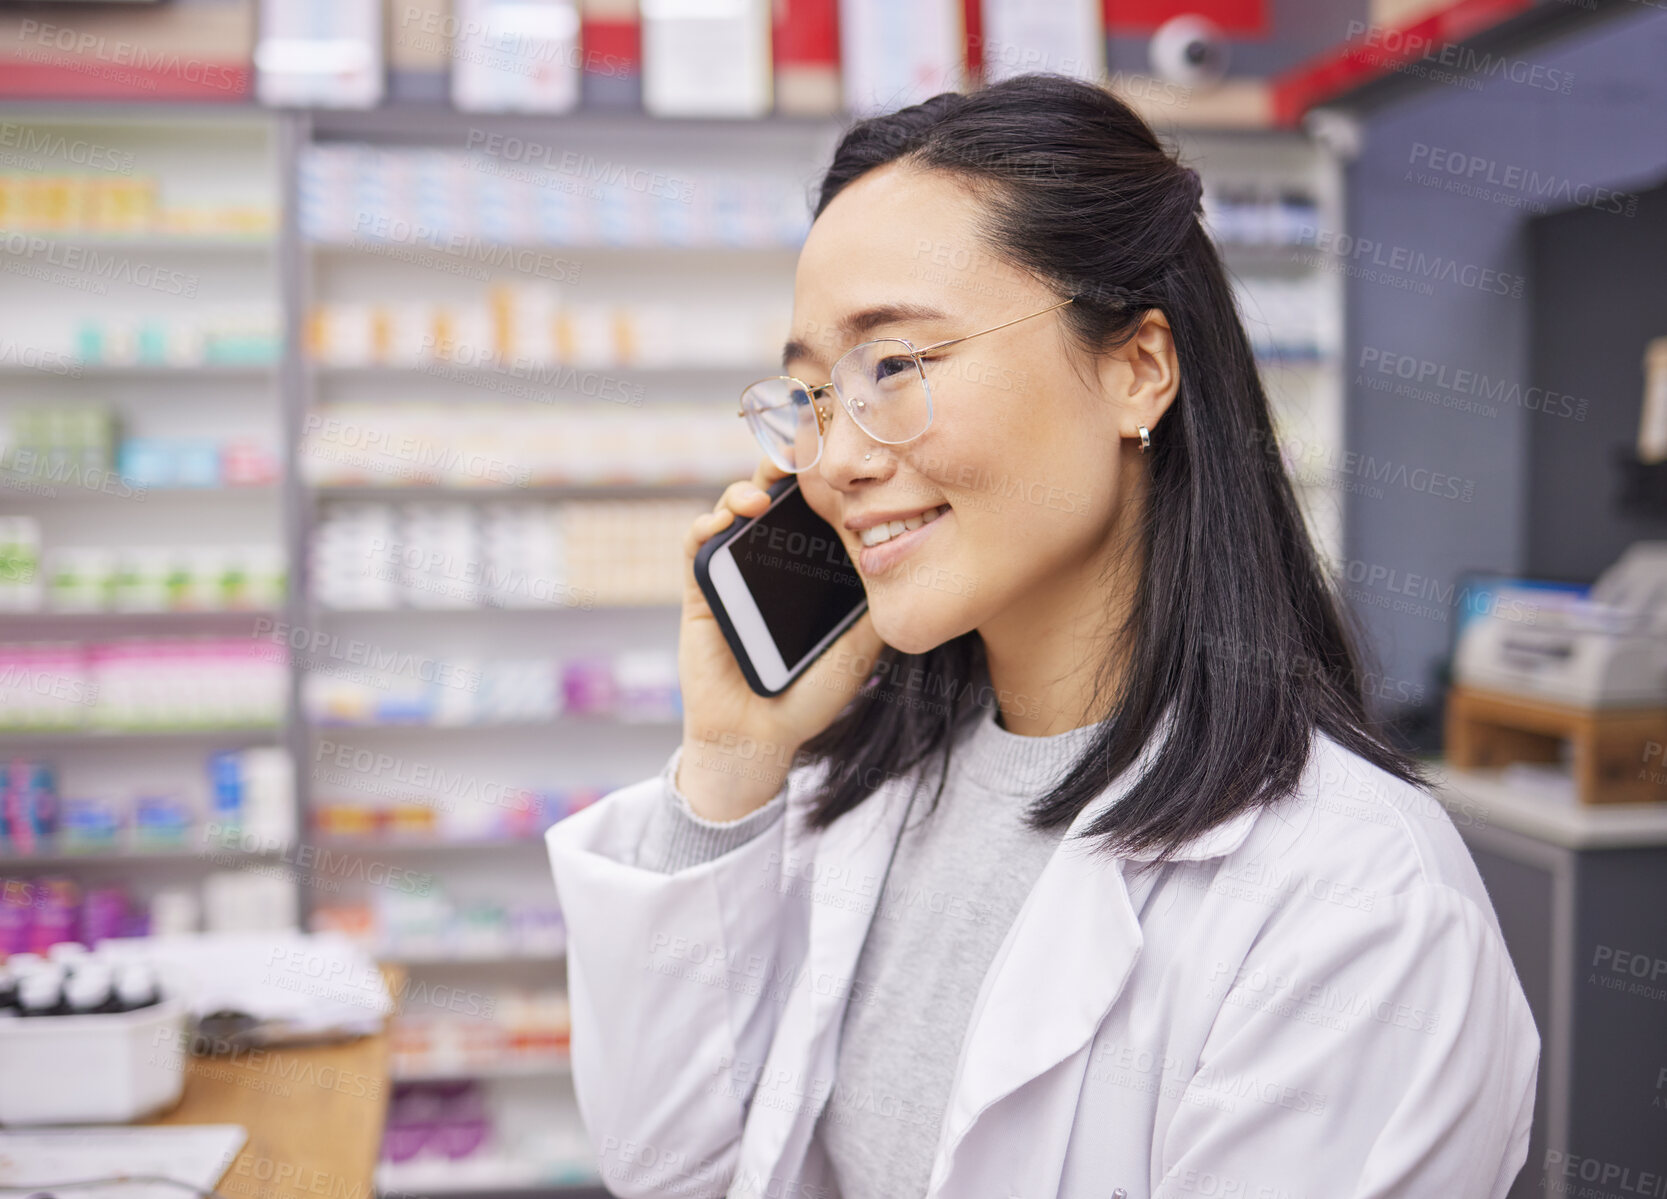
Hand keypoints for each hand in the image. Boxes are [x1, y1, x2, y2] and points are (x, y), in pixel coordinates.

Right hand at [676, 459, 882, 820]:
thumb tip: (913, 565)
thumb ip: (876, 607)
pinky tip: (724, 521)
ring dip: (743, 490)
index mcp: (808, 567)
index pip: (815, 508)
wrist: (761, 737)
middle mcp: (771, 560)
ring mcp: (734, 572)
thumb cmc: (811, 695)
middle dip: (781, 468)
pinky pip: (697, 547)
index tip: (839, 454)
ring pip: (733, 512)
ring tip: (762, 493)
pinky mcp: (701, 591)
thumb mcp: (859, 648)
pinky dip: (706, 525)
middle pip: (774, 498)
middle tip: (796, 454)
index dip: (822, 478)